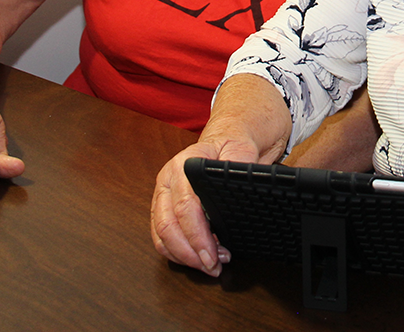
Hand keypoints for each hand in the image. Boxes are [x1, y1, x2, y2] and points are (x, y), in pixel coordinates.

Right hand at [150, 138, 260, 275]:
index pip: (185, 206)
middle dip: (190, 253)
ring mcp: (163, 194)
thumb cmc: (233, 144)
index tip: (214, 253)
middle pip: (168, 226)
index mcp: (184, 164)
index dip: (198, 235)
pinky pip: (161, 237)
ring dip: (184, 257)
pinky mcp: (163, 207)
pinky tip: (199, 258)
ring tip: (211, 265)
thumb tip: (236, 192)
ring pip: (161, 235)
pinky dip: (178, 253)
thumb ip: (239, 168)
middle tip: (214, 267)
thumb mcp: (242, 149)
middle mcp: (168, 179)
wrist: (227, 135)